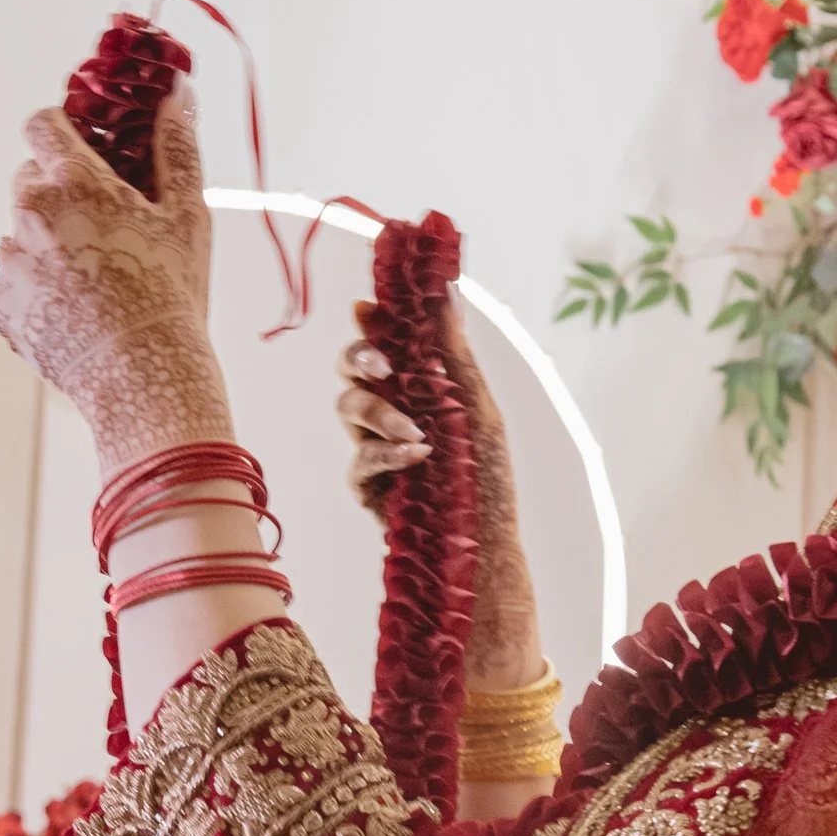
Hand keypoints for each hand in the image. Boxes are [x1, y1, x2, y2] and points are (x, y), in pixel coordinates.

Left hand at [0, 83, 231, 475]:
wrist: (145, 379)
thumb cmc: (172, 294)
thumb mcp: (186, 214)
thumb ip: (176, 146)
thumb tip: (177, 92)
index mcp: (73, 181)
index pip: (42, 124)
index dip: (62, 131)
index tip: (83, 148)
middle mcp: (29, 214)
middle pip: (30, 178)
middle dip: (60, 190)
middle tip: (103, 223)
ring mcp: (10, 262)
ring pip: (22, 233)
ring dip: (49, 242)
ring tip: (95, 280)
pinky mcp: (1, 306)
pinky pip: (15, 281)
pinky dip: (39, 287)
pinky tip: (78, 310)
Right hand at [334, 302, 542, 689]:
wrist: (485, 546)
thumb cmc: (489, 478)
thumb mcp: (477, 407)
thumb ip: (452, 352)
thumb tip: (446, 289)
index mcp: (418, 386)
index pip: (384, 341)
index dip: (371, 321)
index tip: (369, 308)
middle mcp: (390, 411)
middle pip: (351, 369)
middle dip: (358, 359)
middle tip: (382, 368)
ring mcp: (374, 447)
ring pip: (347, 407)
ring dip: (379, 412)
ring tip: (417, 433)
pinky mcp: (366, 486)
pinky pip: (358, 457)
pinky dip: (386, 453)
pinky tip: (415, 457)